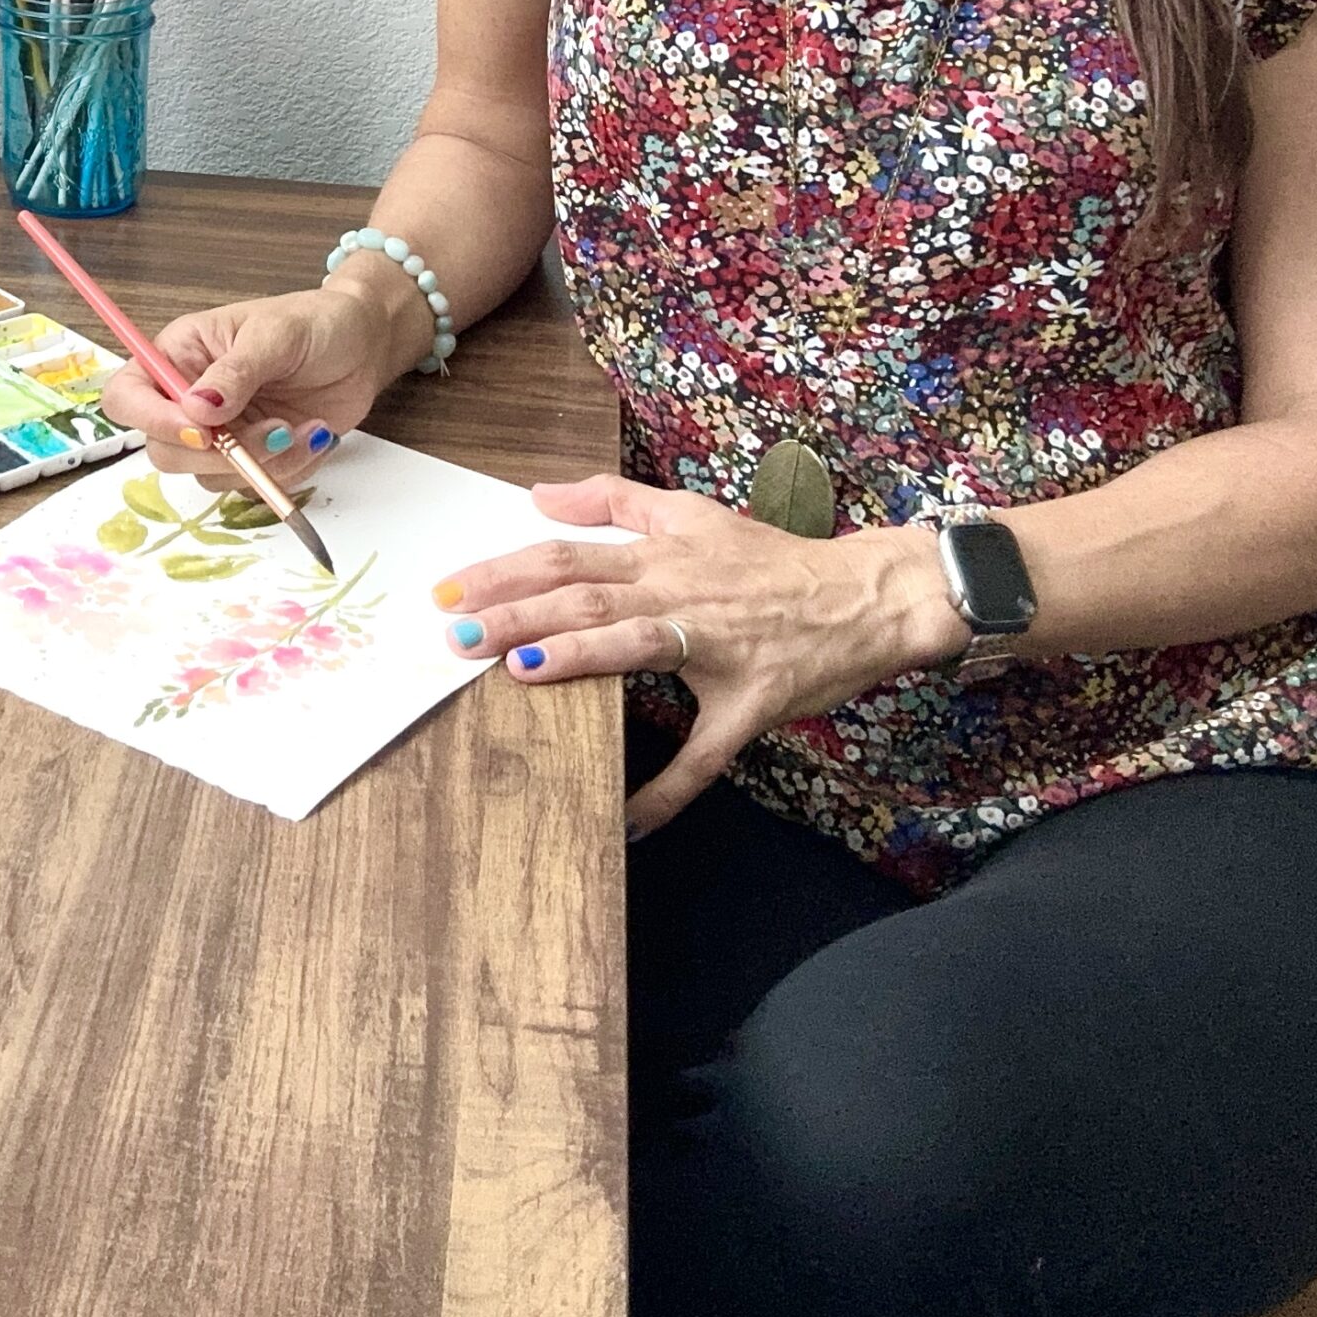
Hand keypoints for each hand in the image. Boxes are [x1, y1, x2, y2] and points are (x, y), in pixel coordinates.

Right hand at [98, 287, 386, 491]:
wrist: (363, 345)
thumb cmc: (315, 322)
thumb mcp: (276, 334)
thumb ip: (236, 372)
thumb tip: (197, 409)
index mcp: (179, 355)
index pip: (128, 397)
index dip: (152, 420)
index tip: (202, 430)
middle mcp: (190, 399)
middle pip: (164, 450)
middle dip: (218, 453)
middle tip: (272, 430)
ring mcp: (220, 433)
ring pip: (211, 476)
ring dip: (263, 462)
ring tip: (303, 426)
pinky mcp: (252, 457)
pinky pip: (253, 486)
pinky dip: (288, 469)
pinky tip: (314, 434)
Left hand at [431, 474, 969, 835]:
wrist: (865, 595)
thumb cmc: (773, 561)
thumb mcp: (694, 513)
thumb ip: (614, 499)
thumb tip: (538, 494)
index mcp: (664, 554)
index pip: (571, 555)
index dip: (507, 572)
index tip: (451, 592)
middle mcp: (681, 592)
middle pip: (588, 593)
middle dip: (518, 612)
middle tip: (457, 633)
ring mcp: (715, 647)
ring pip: (635, 644)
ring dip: (574, 656)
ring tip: (515, 670)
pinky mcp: (750, 701)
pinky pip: (704, 754)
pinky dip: (666, 792)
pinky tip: (626, 822)